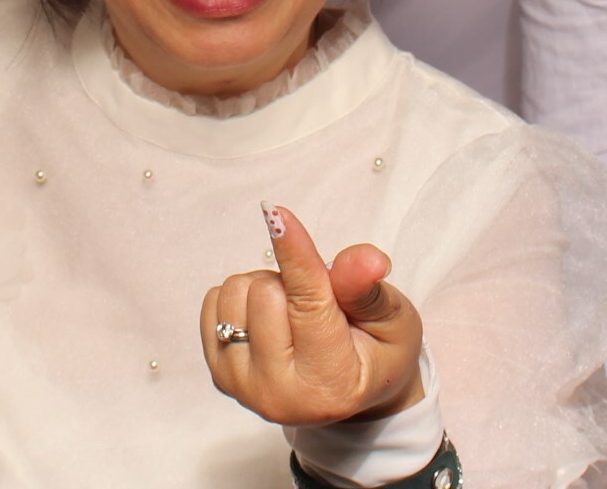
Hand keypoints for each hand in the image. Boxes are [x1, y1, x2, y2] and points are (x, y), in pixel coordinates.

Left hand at [200, 202, 424, 426]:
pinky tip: (271, 322)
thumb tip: (367, 259)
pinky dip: (244, 299)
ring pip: (235, 292)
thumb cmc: (378, 353)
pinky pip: (214, 302)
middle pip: (265, 293)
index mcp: (330, 384)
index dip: (295, 254)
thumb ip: (368, 290)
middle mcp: (278, 394)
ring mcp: (242, 387)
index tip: (277, 212)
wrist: (350, 393)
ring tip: (296, 314)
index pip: (307, 304)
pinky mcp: (219, 374)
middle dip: (292, 282)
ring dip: (267, 288)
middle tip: (320, 304)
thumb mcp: (392, 320)